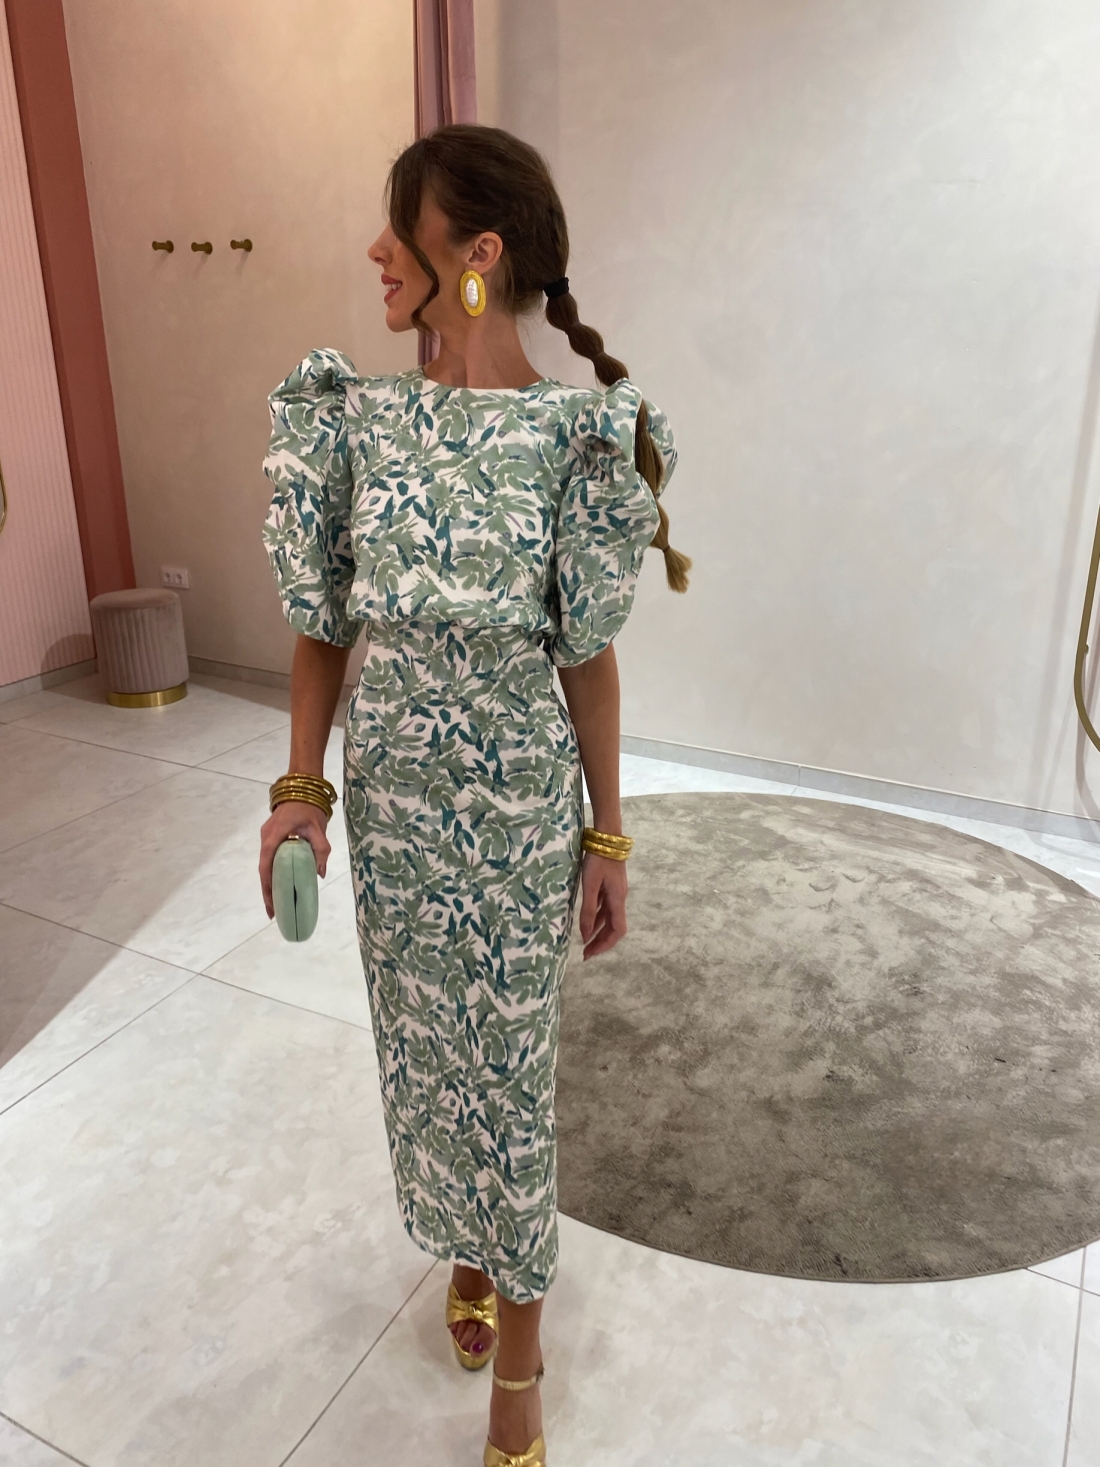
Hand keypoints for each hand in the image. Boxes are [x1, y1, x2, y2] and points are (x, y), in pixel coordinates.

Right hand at [259, 800, 331, 918]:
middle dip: (268, 891)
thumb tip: (320, 873)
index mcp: (274, 836)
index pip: (266, 866)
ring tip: (277, 902)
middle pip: (264, 869)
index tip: (271, 905)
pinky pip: (270, 858)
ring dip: (270, 883)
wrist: (301, 788)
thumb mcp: (318, 828)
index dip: (267, 888)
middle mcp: (266, 838)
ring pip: (266, 864)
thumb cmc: (309, 808)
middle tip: (274, 911)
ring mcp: (267, 837)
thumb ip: (320, 850)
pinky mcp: (271, 837)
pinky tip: (281, 883)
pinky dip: (274, 872)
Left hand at [578, 851, 627, 958]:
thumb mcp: (590, 886)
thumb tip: (585, 935)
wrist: (607, 838)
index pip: (617, 931)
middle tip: (586, 952)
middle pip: (614, 927)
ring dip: (598, 930)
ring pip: (609, 917)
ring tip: (585, 939)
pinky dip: (597, 917)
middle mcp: (619, 899)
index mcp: (617, 900)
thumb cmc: (597, 861)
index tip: (590, 952)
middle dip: (601, 941)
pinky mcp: (611, 885)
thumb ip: (587, 910)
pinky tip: (588, 919)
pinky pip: (605, 907)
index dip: (605, 945)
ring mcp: (616, 892)